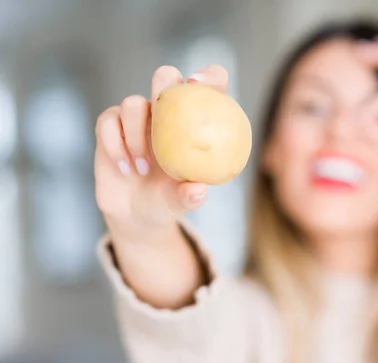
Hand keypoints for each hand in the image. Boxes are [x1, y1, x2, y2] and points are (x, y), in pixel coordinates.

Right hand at [94, 65, 228, 233]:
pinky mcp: (111, 125)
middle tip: (161, 112)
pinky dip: (114, 144)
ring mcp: (138, 116)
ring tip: (142, 169)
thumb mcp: (181, 202)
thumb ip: (190, 196)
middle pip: (166, 77)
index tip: (198, 84)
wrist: (136, 213)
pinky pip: (108, 120)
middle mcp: (167, 112)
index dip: (210, 77)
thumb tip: (198, 190)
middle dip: (164, 86)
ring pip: (133, 103)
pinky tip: (124, 168)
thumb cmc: (168, 200)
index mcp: (195, 121)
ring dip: (136, 134)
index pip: (211, 85)